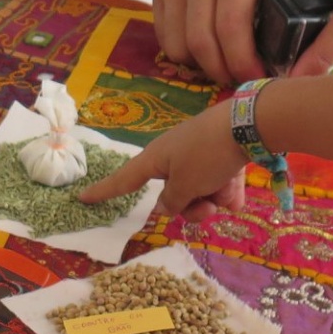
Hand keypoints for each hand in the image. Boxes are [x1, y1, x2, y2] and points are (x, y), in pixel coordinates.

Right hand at [78, 102, 246, 217]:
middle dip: (191, 207)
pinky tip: (239, 192)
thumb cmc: (208, 154)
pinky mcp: (221, 153)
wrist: (249, 125)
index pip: (124, 180)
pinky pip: (218, 183)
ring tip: (227, 193)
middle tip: (207, 208)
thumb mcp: (186, 185)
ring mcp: (198, 154)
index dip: (105, 191)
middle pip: (173, 195)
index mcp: (156, 159)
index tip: (83, 197)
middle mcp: (174, 156)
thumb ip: (172, 202)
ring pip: (198, 192)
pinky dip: (227, 189)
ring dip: (212, 199)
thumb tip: (163, 207)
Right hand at [152, 0, 301, 83]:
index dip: (242, 62)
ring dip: (200, 66)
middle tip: (238, 79)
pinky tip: (205, 50)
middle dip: (221, 71)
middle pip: (201, 42)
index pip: (230, 27)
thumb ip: (289, 15)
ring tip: (222, 64)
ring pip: (178, 45)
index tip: (256, 77)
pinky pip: (165, 37)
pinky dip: (183, 53)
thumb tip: (292, 67)